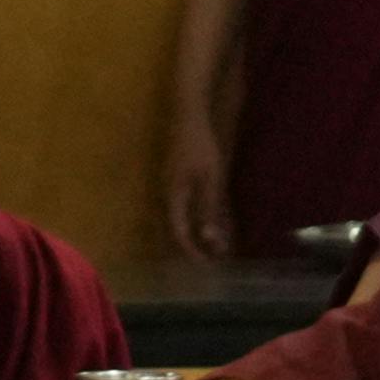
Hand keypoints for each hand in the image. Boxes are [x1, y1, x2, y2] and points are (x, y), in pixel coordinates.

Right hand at [161, 112, 237, 271]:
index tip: (209, 264)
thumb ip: (209, 209)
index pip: (179, 234)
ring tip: (212, 246)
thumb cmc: (201, 145)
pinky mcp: (176, 180)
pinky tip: (208, 221)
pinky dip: (195, 220)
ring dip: (194, 235)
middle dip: (193, 248)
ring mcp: (169, 187)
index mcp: (173, 197)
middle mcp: (167, 195)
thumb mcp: (211, 178)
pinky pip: (182, 208)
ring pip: (178, 220)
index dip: (193, 252)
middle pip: (175, 230)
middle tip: (212, 260)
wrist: (188, 114)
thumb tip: (210, 240)